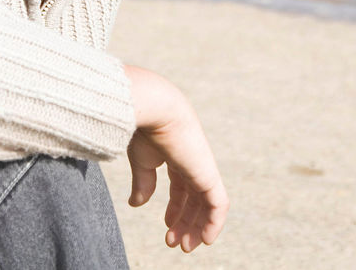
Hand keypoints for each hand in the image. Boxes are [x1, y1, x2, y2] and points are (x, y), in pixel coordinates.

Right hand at [124, 65, 228, 251]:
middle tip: (175, 244)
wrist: (155, 109)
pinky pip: (218, 206)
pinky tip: (205, 240)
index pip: (181, 188)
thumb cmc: (144, 129)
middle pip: (195, 199)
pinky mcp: (209, 175)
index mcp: (176, 156)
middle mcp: (192, 163)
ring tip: (184, 246)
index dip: (176, 209)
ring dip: (197, 228)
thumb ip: (143, 182)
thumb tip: (137, 205)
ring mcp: (202, 169)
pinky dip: (214, 224)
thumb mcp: (141, 160)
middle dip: (186, 222)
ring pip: (206, 206)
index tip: (166, 226)